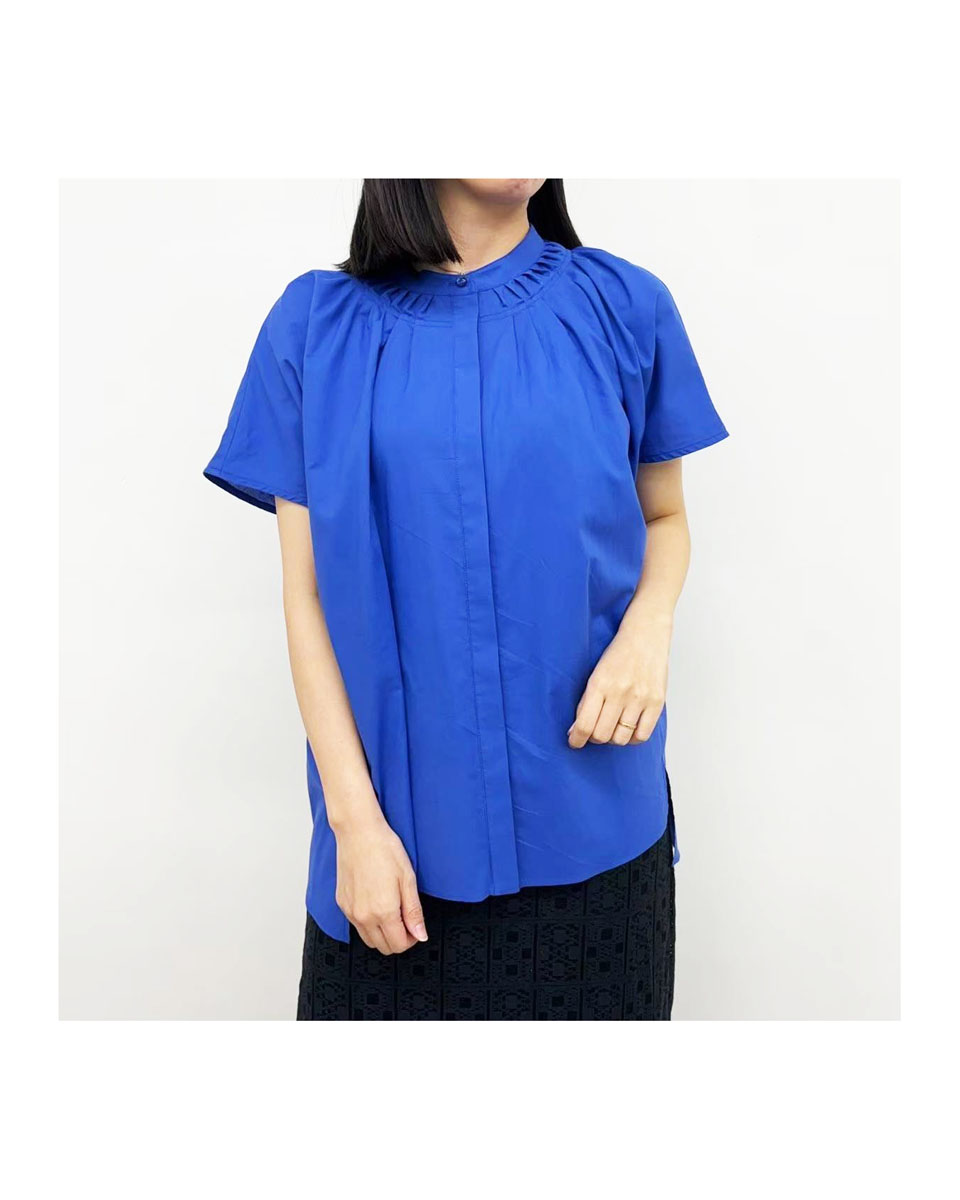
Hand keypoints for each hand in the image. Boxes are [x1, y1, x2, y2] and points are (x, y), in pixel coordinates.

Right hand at [333, 813, 427, 953]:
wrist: (359, 833)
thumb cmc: (384, 850)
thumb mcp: (408, 880)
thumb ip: (414, 912)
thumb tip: (420, 935)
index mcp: (383, 911)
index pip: (398, 945)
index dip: (411, 939)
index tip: (415, 927)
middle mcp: (364, 916)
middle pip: (383, 947)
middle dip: (398, 939)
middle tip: (406, 920)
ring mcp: (350, 911)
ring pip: (368, 940)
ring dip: (382, 934)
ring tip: (392, 912)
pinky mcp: (342, 904)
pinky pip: (356, 925)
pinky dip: (368, 923)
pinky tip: (376, 904)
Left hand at [567, 615, 670, 748]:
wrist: (645, 635)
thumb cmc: (618, 654)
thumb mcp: (595, 674)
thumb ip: (586, 701)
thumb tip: (576, 731)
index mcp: (599, 684)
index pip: (585, 724)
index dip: (576, 739)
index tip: (574, 742)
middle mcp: (620, 692)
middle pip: (602, 735)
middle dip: (594, 738)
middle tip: (594, 731)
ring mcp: (640, 698)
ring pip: (621, 738)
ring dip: (613, 738)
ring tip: (612, 728)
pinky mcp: (656, 702)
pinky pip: (642, 735)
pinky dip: (632, 738)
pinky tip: (628, 729)